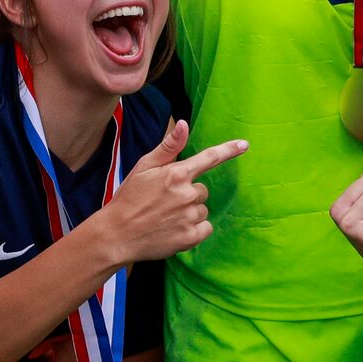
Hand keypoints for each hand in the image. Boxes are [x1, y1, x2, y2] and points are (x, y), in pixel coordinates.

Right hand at [98, 119, 244, 263]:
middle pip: (202, 190)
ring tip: (166, 216)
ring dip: (190, 212)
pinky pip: (205, 228)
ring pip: (202, 210)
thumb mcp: (143, 167)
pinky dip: (194, 229)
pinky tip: (175, 229)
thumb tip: (184, 124)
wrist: (117, 234)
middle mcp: (186, 194)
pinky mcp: (190, 237)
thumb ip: (168, 147)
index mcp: (176, 174)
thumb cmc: (129, 198)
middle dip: (188, 194)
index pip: (208, 158)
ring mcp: (189, 216)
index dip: (228, 150)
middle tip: (165, 201)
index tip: (244, 145)